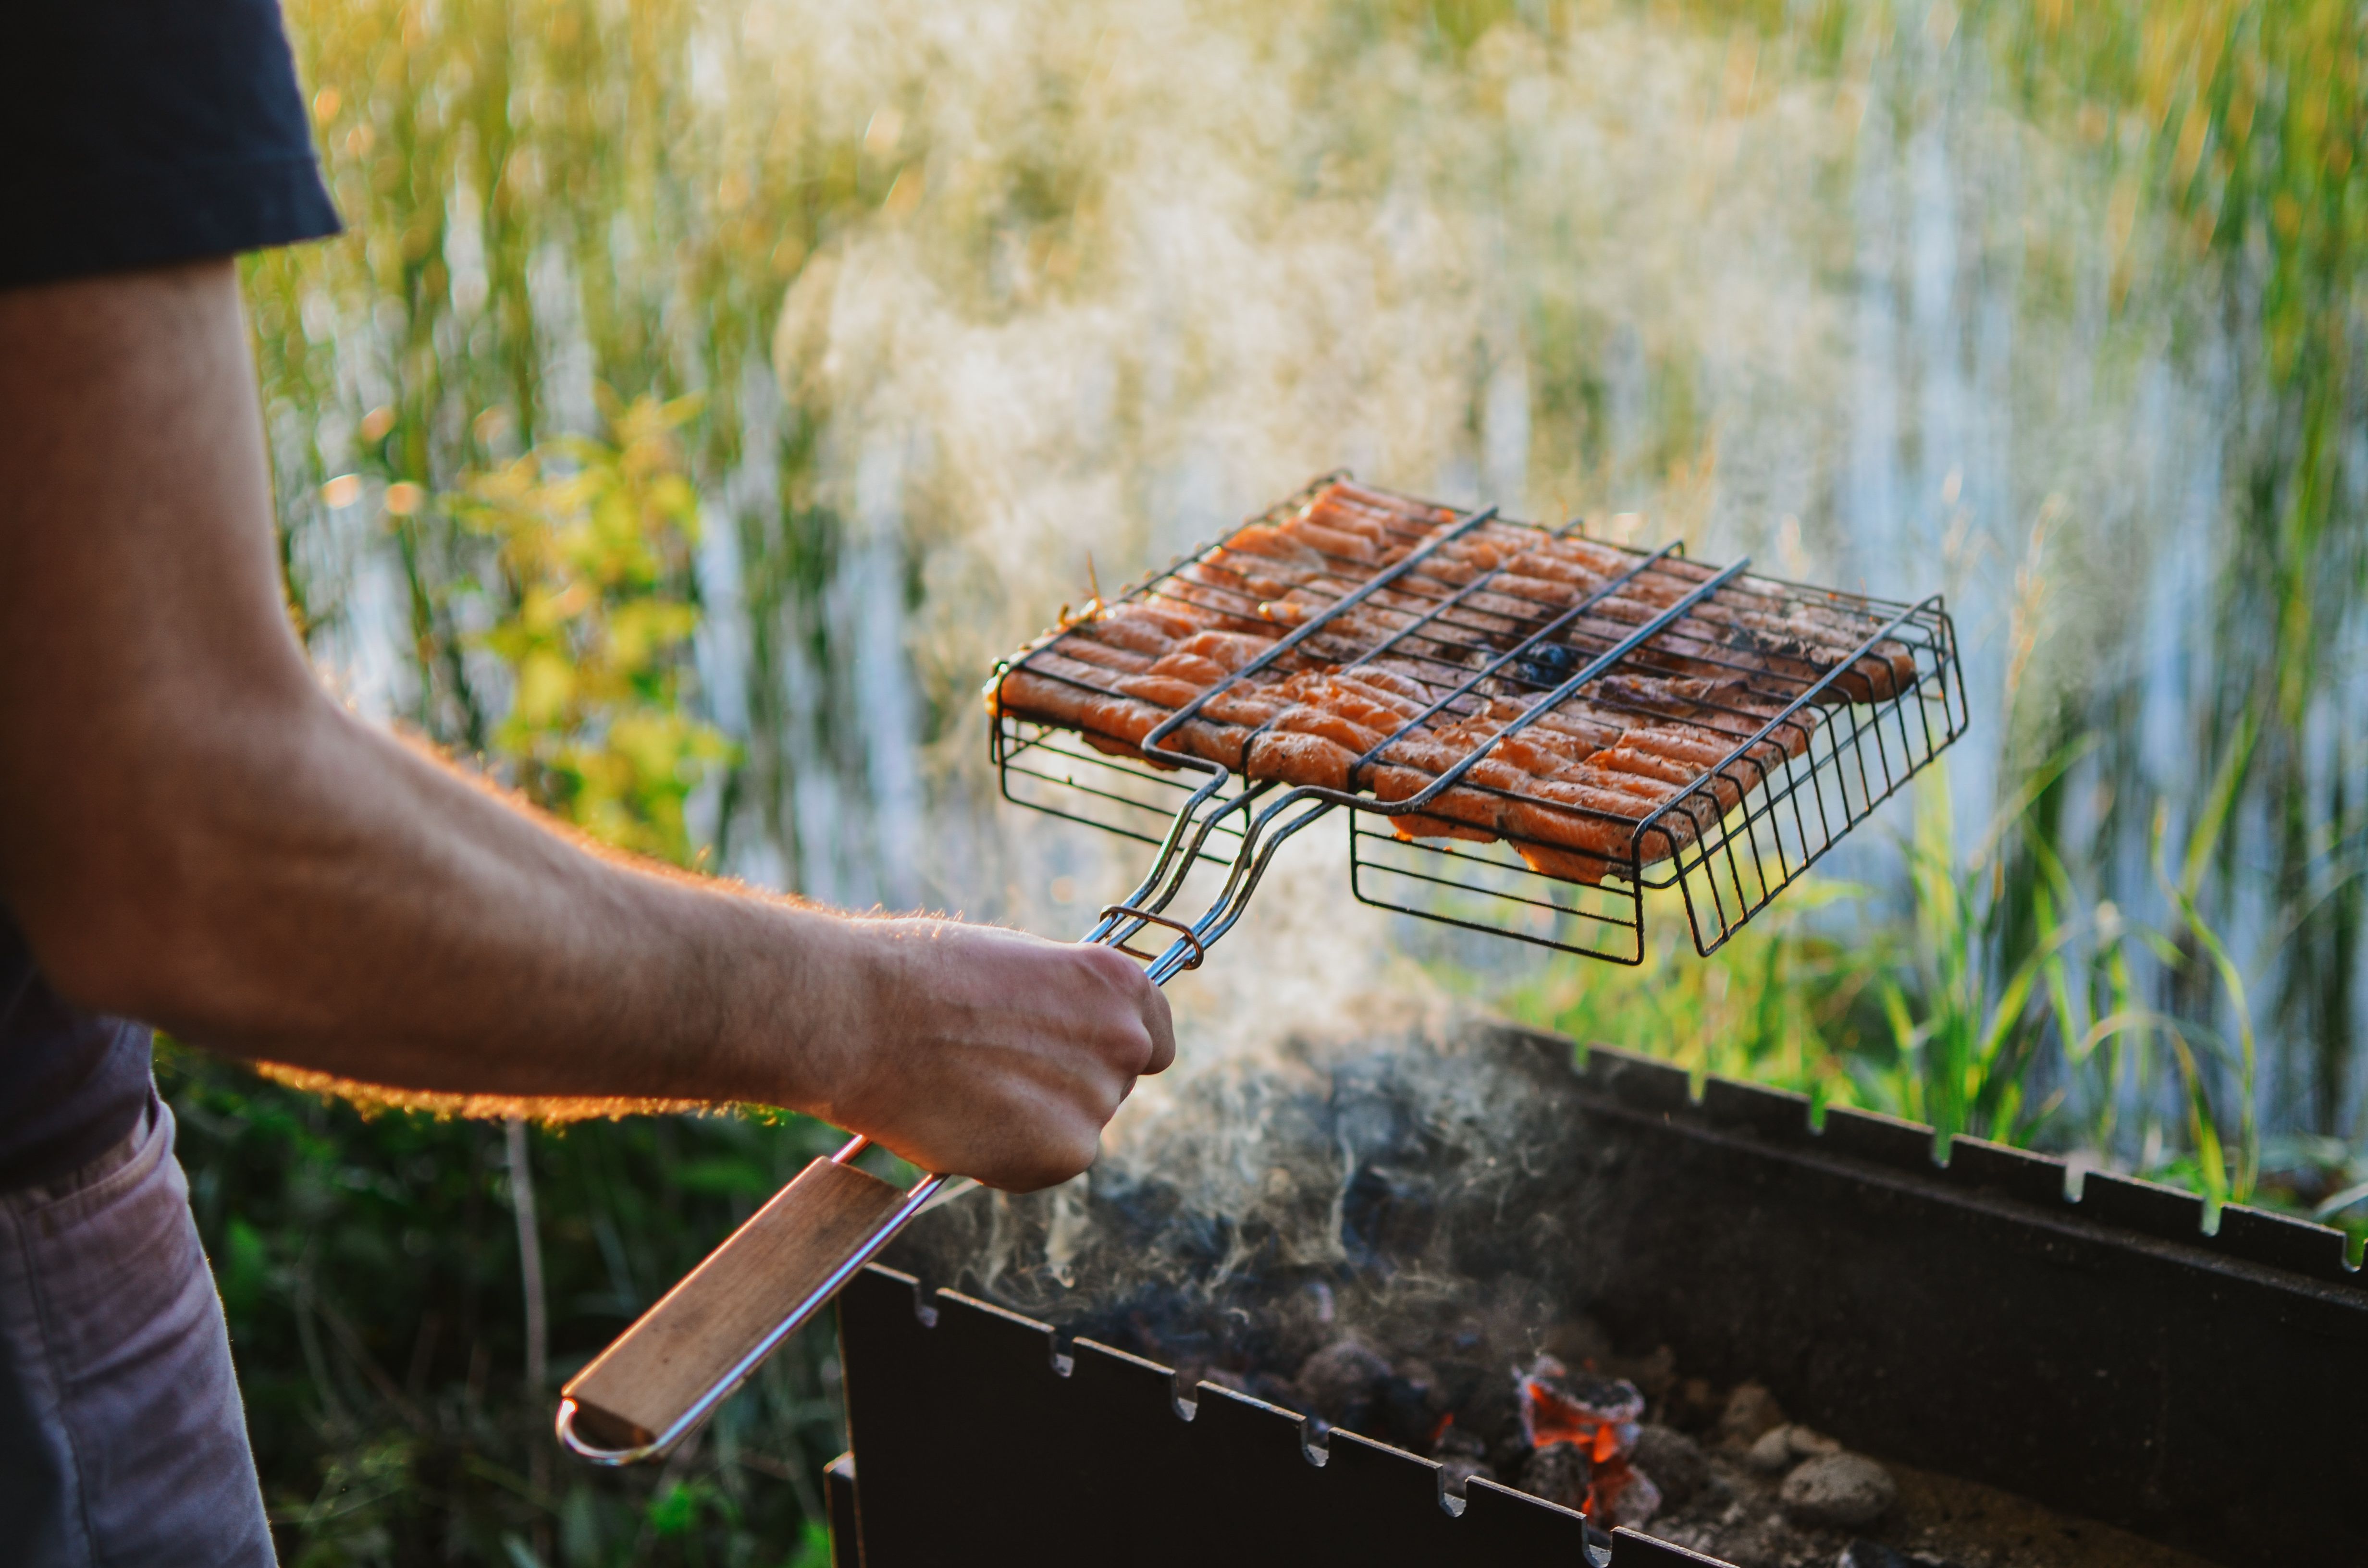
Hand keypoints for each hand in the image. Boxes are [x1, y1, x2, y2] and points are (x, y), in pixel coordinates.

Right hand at [811, 918, 1174, 1190]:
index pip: (1152, 1038)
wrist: (860, 1015)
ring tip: (964, 1091)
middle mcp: (1123, 1041)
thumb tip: (1059, 1034)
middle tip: (994, 1075)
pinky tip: (960, 1122)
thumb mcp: (1014, 963)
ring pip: (1072, 1128)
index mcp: (1118, 983)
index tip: (1077, 1059)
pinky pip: (1043, 1165)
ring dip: (1031, 1124)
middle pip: (1111, 1086)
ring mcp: (1098, 1101)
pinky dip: (1007, 1157)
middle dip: (1063, 1087)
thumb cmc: (918, 975)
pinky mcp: (1064, 1155)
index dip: (1110, 1051)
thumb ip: (1058, 1003)